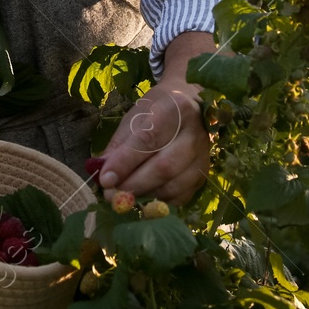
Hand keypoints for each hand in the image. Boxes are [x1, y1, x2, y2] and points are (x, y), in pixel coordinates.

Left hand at [95, 80, 210, 206]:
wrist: (190, 106)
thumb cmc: (157, 111)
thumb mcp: (134, 118)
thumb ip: (120, 146)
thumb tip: (104, 175)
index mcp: (177, 109)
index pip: (149, 140)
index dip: (125, 162)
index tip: (105, 179)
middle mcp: (195, 133)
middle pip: (164, 166)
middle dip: (134, 184)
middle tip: (111, 195)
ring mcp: (203, 156)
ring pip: (173, 185)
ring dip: (144, 195)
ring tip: (123, 197)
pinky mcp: (204, 175)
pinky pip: (180, 196)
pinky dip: (158, 201)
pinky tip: (143, 197)